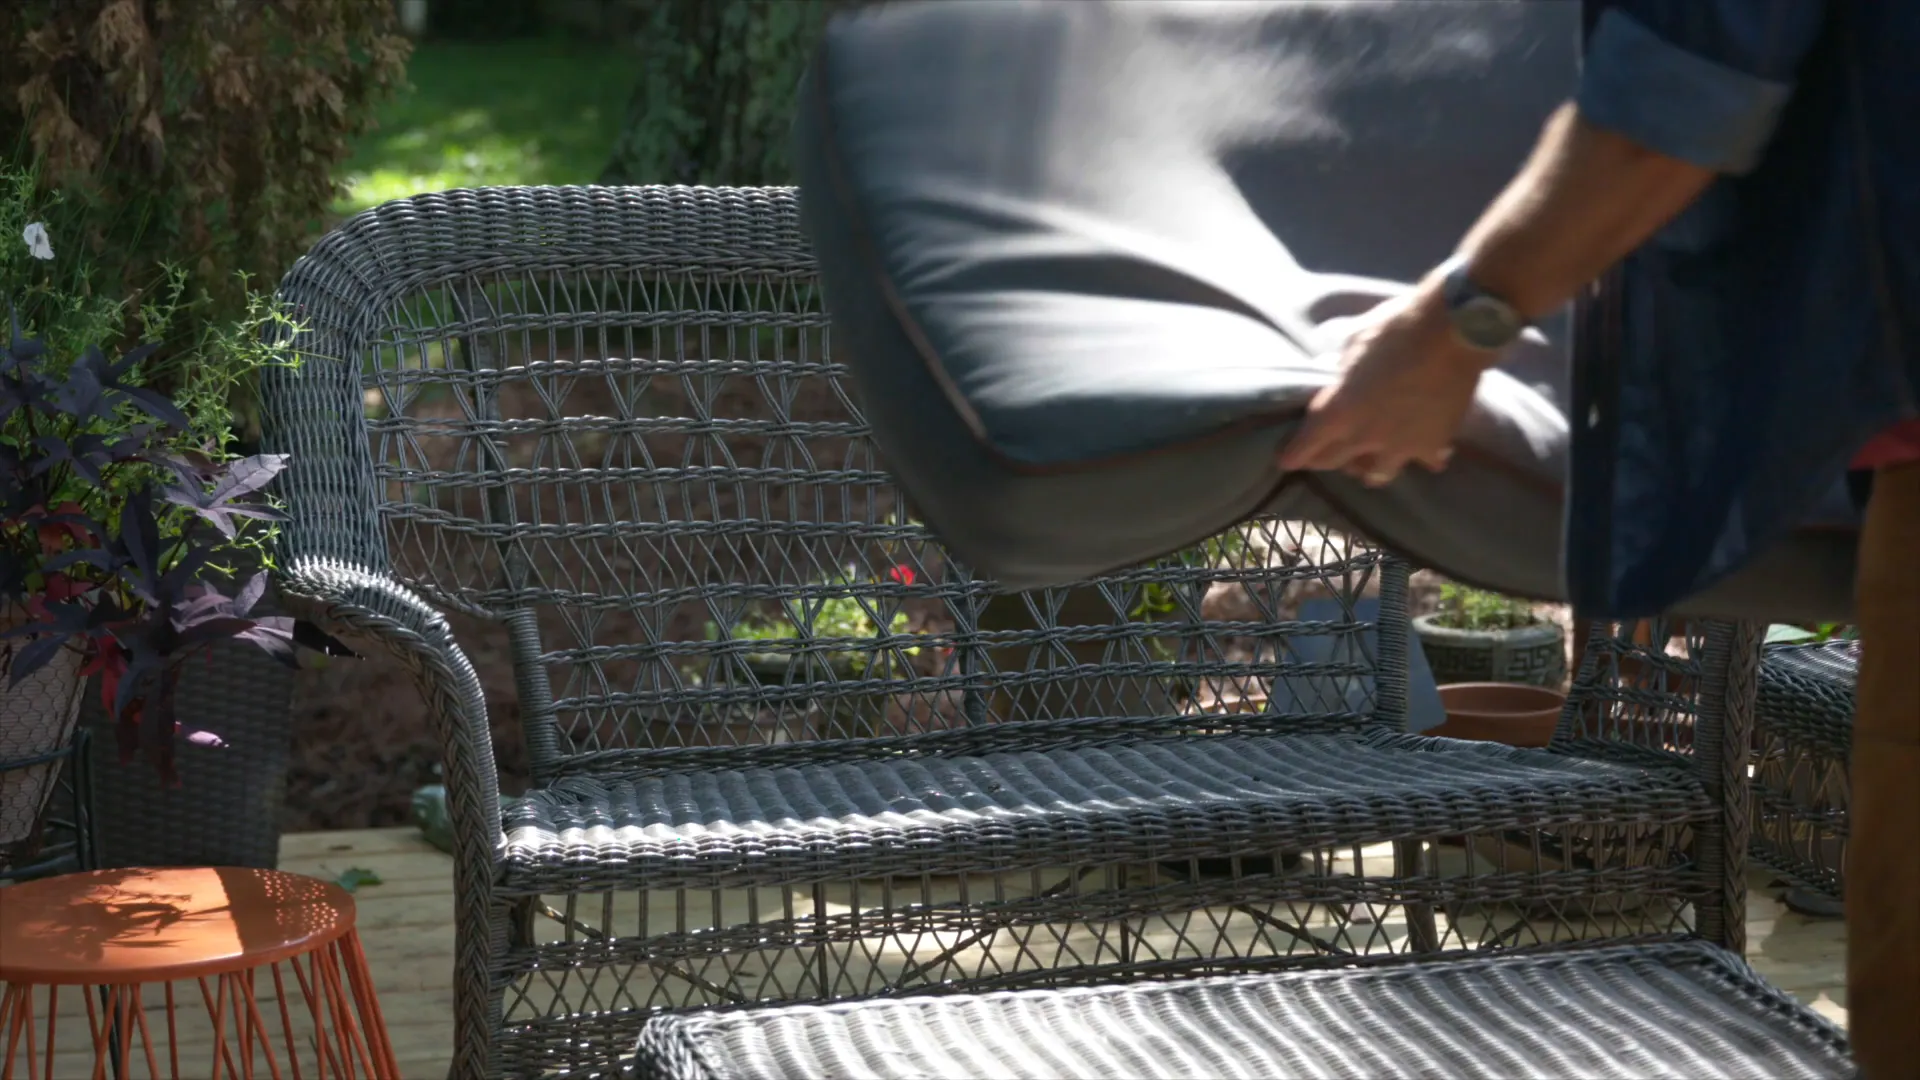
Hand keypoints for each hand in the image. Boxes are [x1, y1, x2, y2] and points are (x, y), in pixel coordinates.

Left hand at [1277, 285, 1493, 485]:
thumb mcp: (1353, 342)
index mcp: (1338, 412)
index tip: (1285, 459)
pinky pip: (1425, 462)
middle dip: (1324, 460)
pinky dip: (1423, 457)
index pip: (1303, 448)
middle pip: (1334, 463)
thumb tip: (1331, 375)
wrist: (1454, 330)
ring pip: (1376, 474)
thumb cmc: (1396, 327)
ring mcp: (1401, 446)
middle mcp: (1365, 438)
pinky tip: (1425, 451)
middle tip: (1322, 454)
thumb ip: (1338, 368)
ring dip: (1368, 467)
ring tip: (1371, 459)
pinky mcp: (1435, 444)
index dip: (1292, 454)